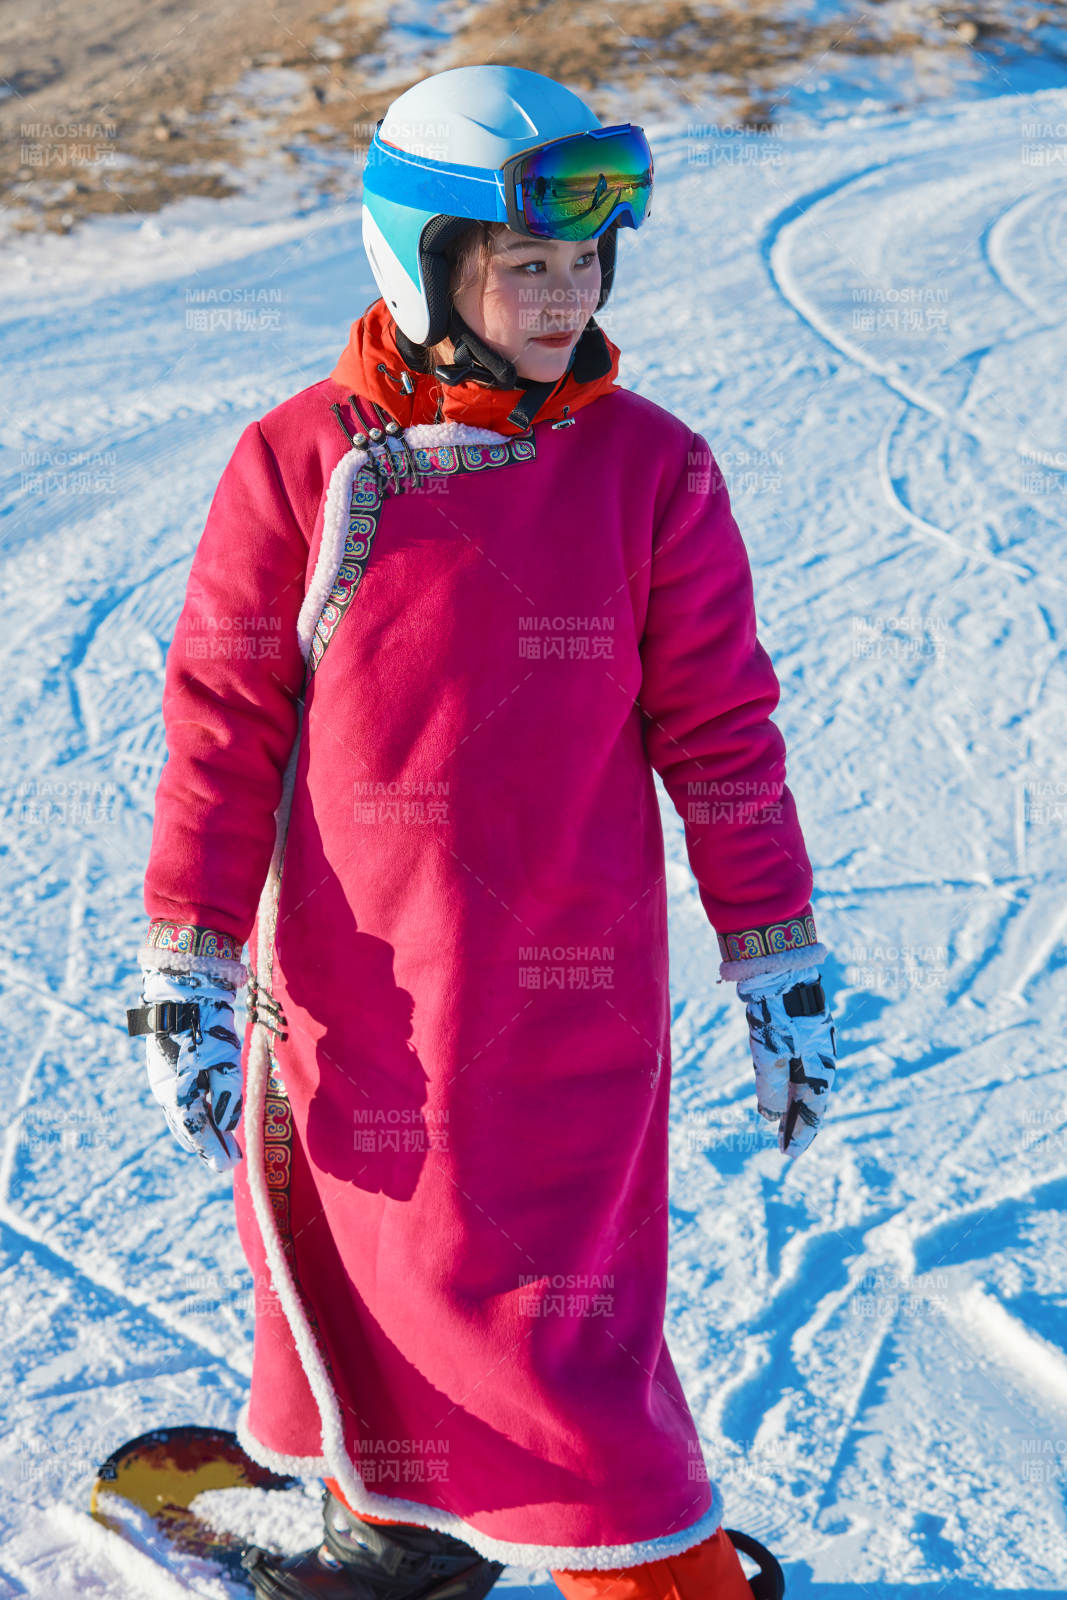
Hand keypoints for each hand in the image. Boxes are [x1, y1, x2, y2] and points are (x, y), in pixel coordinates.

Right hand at [128, 967, 243, 1172]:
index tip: (230, 1164)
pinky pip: (183, 1099)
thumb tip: (227, 1124)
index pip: (195, 1128)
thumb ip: (226, 1090)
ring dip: (201, 1130)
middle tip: (228, 1160)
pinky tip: (206, 1115)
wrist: (183, 985)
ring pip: (183, 1114)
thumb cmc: (203, 1020)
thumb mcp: (221, 1055)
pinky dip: (194, 1112)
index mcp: (175, 1088)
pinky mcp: (173, 1066)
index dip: (213, 1148)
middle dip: (208, 1144)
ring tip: (219, 1144)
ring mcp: (167, 1077)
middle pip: (187, 1126)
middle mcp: (167, 1087)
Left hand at [735, 964, 836, 1158]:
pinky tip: (774, 1092)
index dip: (801, 1133)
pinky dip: (785, 1084)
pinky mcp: (799, 1032)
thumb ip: (769, 1086)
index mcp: (821, 1065)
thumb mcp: (769, 1052)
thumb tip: (768, 1117)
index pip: (813, 1109)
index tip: (788, 1154)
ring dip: (790, 1105)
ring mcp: (811, 1044)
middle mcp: (820, 1057)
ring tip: (778, 1125)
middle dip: (797, 1122)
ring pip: (802, 1082)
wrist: (779, 966)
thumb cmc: (777, 1011)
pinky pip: (794, 1067)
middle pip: (810, 1098)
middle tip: (785, 1147)